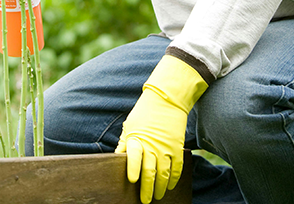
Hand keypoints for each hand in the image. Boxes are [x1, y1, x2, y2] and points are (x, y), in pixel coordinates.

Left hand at [116, 56, 207, 202]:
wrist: (166, 99)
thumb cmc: (144, 113)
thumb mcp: (129, 125)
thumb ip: (124, 143)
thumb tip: (116, 158)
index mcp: (137, 138)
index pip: (133, 156)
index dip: (132, 169)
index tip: (132, 181)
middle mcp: (152, 144)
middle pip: (149, 171)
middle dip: (147, 188)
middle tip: (145, 200)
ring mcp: (166, 147)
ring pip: (164, 174)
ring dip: (161, 188)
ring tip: (157, 196)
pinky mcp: (177, 147)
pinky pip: (177, 168)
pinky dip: (174, 179)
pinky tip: (170, 186)